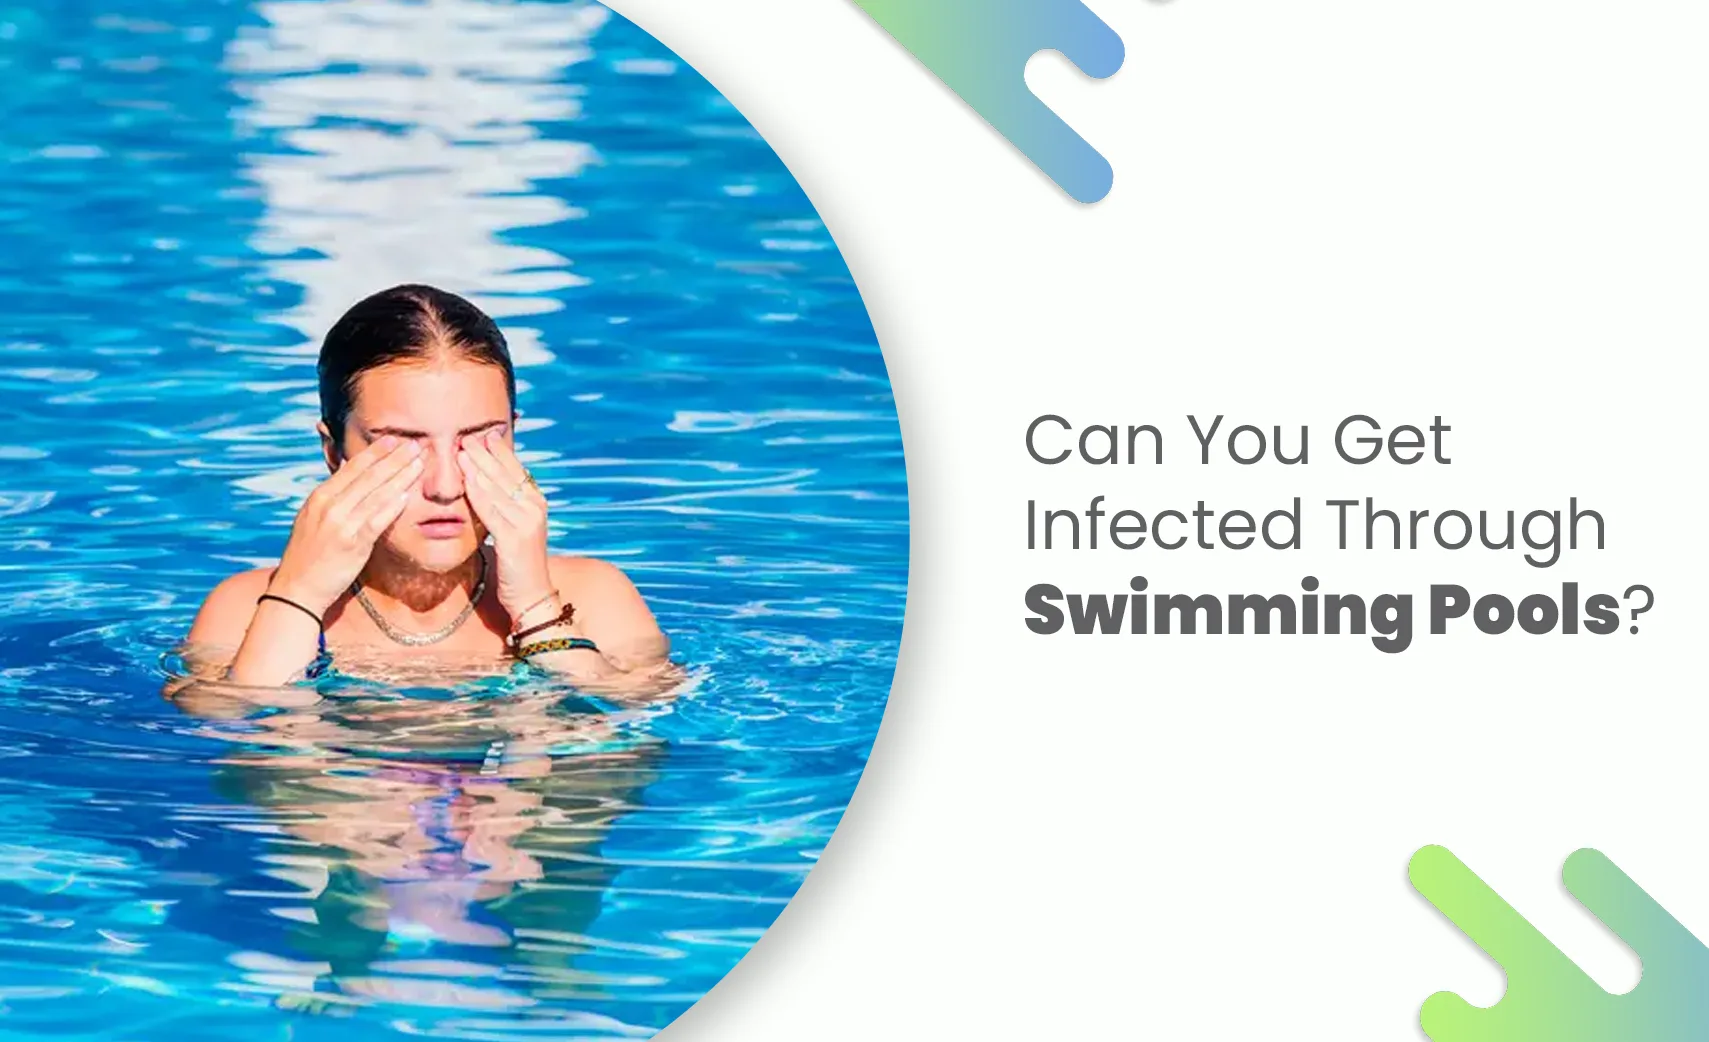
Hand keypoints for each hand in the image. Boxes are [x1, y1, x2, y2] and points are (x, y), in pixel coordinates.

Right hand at [269, 436, 423, 612]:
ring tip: (419, 463)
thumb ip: (334, 495)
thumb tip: (351, 470)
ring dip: (401, 476)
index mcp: (320, 496)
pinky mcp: (353, 544)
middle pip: (368, 476)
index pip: (353, 467)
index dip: (376, 452)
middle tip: (415, 444)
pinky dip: (392, 506)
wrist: (297, 587)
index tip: (395, 440)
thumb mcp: (314, 517)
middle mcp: (329, 506)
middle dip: (394, 458)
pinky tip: (408, 494)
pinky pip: (377, 520)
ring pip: (377, 494)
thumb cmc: (309, 553)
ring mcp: (341, 524)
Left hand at [458, 429, 554, 623]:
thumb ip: (504, 505)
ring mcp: (526, 521)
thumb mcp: (514, 527)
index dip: (498, 451)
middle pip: (506, 474)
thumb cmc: (519, 563)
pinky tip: (466, 479)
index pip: (516, 469)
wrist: (532, 596)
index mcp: (536, 502)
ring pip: (497, 488)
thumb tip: (485, 482)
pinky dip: (478, 492)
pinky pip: (491, 509)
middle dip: (485, 453)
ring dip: (478, 467)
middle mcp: (534, 508)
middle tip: (466, 435)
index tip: (481, 435)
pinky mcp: (515, 537)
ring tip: (461, 450)